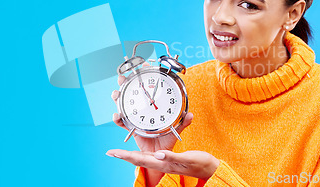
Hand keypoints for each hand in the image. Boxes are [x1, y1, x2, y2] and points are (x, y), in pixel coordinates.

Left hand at [105, 149, 219, 180]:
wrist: (209, 168)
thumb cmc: (200, 163)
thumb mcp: (187, 159)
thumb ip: (172, 157)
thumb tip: (157, 155)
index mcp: (163, 162)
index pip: (140, 159)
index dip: (125, 155)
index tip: (112, 152)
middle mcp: (161, 163)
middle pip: (137, 160)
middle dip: (123, 156)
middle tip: (109, 152)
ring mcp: (164, 162)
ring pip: (142, 159)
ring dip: (129, 156)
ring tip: (118, 152)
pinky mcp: (167, 160)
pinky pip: (150, 158)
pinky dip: (140, 154)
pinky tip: (137, 154)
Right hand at [111, 62, 193, 152]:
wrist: (160, 155)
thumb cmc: (168, 139)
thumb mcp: (176, 128)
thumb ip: (183, 122)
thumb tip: (189, 115)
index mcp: (154, 104)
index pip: (149, 85)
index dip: (146, 74)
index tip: (144, 65)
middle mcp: (143, 107)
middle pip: (131, 90)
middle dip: (125, 82)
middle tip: (122, 78)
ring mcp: (135, 115)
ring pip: (122, 102)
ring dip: (117, 97)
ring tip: (116, 94)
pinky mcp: (129, 126)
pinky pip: (121, 121)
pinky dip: (117, 117)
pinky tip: (117, 115)